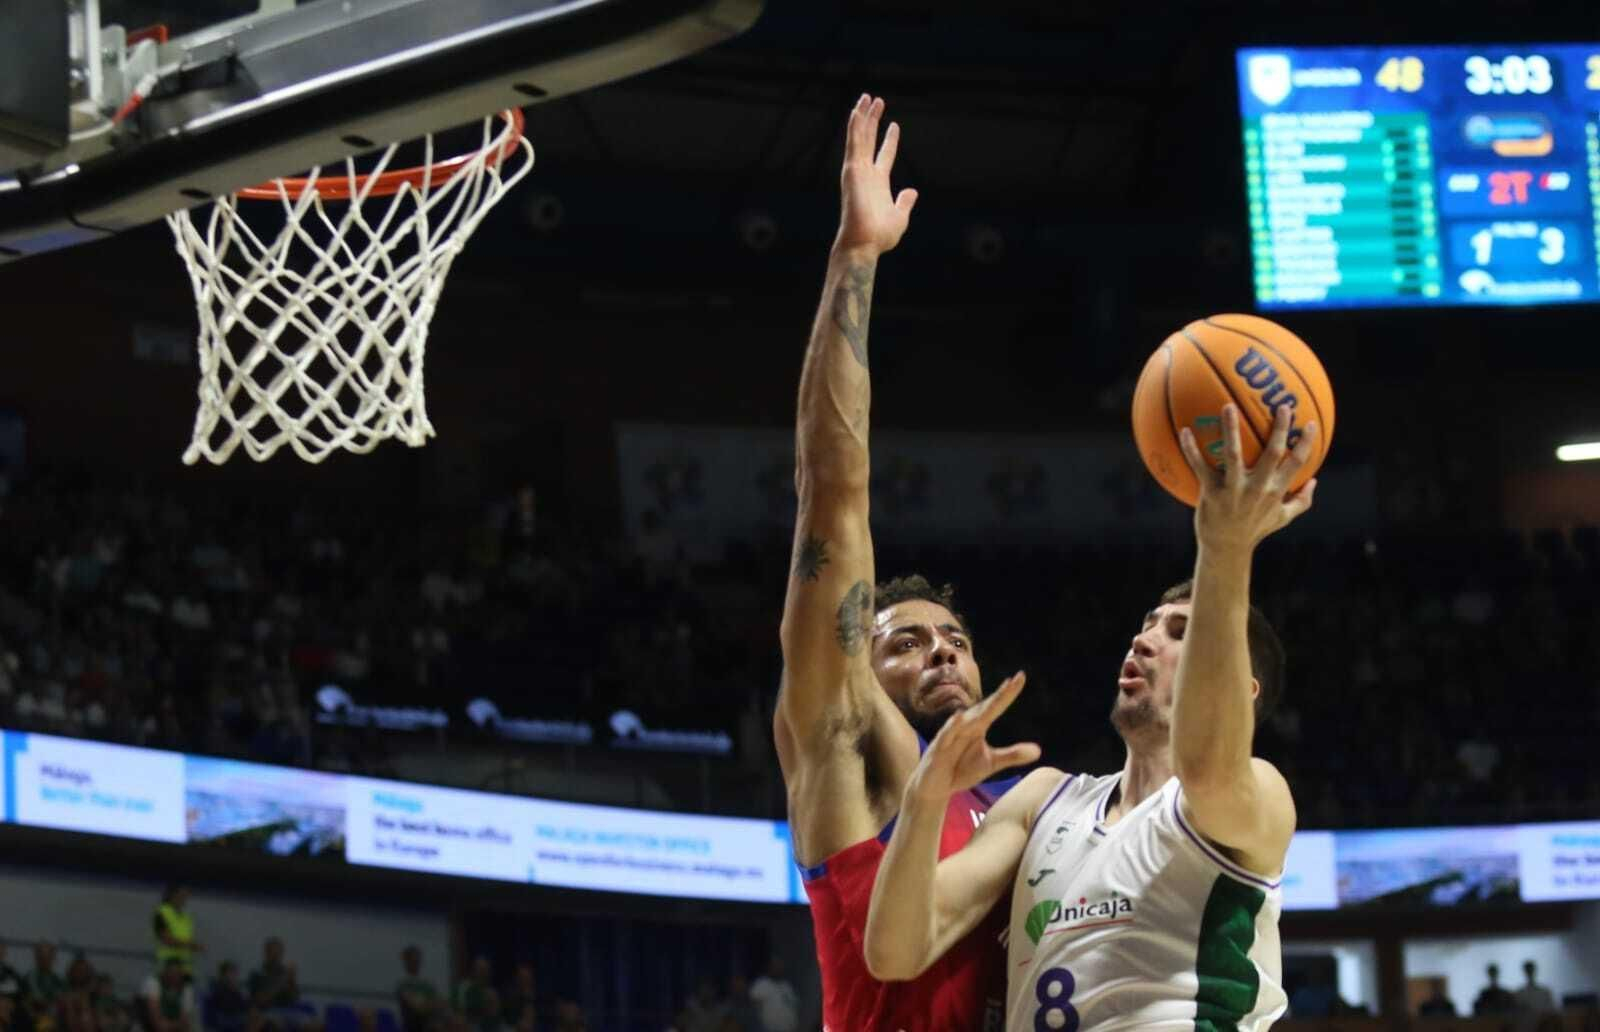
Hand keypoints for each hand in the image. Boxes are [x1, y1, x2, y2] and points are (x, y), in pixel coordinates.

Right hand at [835, 95, 917, 256]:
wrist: (864, 244)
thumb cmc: (879, 236)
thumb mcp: (899, 217)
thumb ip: (904, 202)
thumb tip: (912, 191)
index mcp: (878, 182)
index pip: (884, 155)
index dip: (889, 140)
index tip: (894, 125)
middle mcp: (866, 173)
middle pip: (869, 140)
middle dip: (873, 120)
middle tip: (876, 100)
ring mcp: (857, 170)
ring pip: (860, 136)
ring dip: (863, 116)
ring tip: (867, 97)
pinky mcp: (852, 170)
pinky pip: (853, 144)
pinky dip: (854, 127)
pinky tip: (856, 111)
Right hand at [906, 673, 1039, 804]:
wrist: (935, 786)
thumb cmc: (961, 769)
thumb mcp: (991, 763)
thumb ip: (1012, 755)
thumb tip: (1038, 750)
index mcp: (978, 727)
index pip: (996, 706)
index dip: (1008, 693)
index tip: (1021, 676)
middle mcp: (965, 726)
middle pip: (984, 708)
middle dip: (999, 695)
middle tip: (1014, 680)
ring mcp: (950, 735)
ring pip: (966, 719)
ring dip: (979, 708)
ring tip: (992, 700)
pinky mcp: (938, 748)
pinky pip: (946, 735)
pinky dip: (952, 727)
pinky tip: (960, 718)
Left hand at [1178, 403, 1318, 555]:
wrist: (1226, 548)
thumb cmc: (1254, 530)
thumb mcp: (1282, 518)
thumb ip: (1301, 501)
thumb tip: (1315, 481)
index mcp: (1275, 491)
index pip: (1296, 463)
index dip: (1305, 443)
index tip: (1310, 423)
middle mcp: (1257, 488)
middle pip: (1272, 454)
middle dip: (1279, 429)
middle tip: (1282, 405)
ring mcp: (1233, 490)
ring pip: (1233, 455)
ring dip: (1230, 429)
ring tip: (1228, 406)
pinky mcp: (1210, 492)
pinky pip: (1200, 466)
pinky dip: (1191, 449)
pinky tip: (1185, 430)